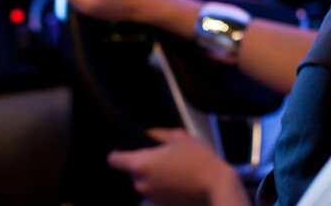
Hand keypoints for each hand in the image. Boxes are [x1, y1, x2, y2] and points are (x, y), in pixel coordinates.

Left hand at [107, 128, 247, 205]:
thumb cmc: (198, 159)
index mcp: (140, 163)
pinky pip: (157, 192)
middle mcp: (140, 182)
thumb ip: (158, 134)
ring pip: (145, 182)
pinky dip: (163, 187)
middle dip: (143, 164)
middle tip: (162, 157)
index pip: (114, 160)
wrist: (216, 186)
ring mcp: (151, 197)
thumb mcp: (180, 137)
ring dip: (154, 176)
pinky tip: (180, 180)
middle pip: (132, 171)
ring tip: (175, 168)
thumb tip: (148, 133)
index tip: (123, 150)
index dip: (117, 153)